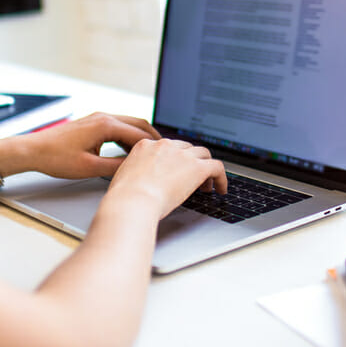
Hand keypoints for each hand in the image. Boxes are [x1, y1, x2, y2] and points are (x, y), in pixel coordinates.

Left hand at [17, 112, 160, 179]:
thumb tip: (134, 167)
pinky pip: (117, 126)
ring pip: (128, 124)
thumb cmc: (56, 158)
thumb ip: (115, 166)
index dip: (153, 147)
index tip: (165, 157)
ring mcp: (97, 118)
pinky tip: (130, 150)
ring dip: (140, 137)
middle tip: (165, 152)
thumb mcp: (90, 168)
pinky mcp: (92, 123)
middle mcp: (103, 117)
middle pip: (138, 124)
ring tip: (150, 153)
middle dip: (152, 138)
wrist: (33, 150)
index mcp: (105, 125)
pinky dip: (128, 136)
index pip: (139, 135)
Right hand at [106, 139, 226, 219]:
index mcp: (146, 146)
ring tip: (206, 185)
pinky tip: (221, 189)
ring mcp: (182, 155)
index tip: (177, 170)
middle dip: (191, 161)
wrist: (133, 201)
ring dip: (206, 168)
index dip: (174, 159)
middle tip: (192, 178)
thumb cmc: (124, 197)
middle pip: (186, 148)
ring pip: (203, 154)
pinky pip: (217, 167)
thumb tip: (141, 182)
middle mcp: (165, 145)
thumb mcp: (124, 177)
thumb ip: (135, 173)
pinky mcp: (197, 167)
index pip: (166, 147)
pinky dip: (221, 178)